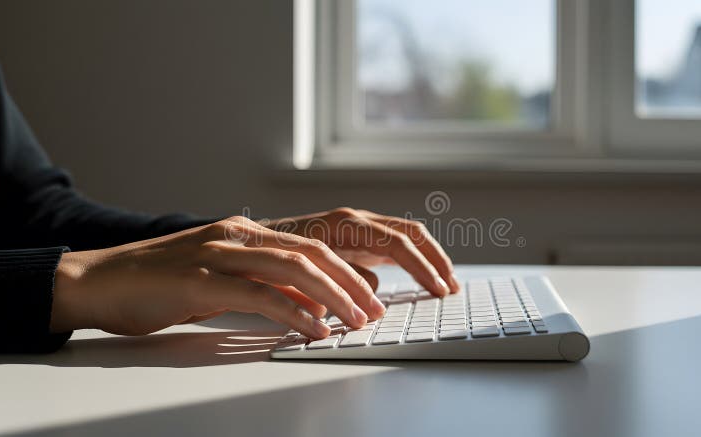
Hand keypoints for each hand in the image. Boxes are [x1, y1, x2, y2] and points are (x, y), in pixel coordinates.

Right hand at [51, 216, 385, 338]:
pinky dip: (292, 312)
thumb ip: (272, 286)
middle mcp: (239, 234)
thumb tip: (320, 302)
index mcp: (249, 233)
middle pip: (314, 251)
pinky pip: (256, 294)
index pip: (317, 241)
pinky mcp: (197, 279)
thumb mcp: (228, 282)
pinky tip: (314, 329)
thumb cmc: (165, 285)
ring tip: (358, 319)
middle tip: (377, 310)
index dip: (354, 264)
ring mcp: (218, 253)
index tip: (379, 292)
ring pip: (292, 266)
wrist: (100, 281)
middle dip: (353, 281)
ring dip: (333, 295)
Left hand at [262, 207, 459, 296]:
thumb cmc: (271, 257)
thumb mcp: (302, 270)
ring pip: (406, 236)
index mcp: (344, 225)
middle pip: (410, 233)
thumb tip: (371, 299)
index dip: (421, 267)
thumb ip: (337, 280)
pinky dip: (414, 260)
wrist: (248, 243)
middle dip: (435, 259)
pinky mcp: (357, 239)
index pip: (396, 243)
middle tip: (452, 287)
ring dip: (429, 258)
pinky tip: (424, 279)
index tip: (438, 290)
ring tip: (447, 283)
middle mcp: (355, 221)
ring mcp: (358, 228)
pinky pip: (394, 244)